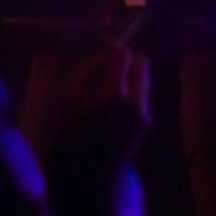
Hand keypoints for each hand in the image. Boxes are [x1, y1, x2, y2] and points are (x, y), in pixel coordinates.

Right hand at [22, 31, 149, 170]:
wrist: (86, 175)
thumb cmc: (70, 136)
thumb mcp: (68, 99)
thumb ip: (86, 70)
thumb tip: (102, 55)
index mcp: (116, 93)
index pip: (122, 54)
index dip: (113, 43)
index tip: (103, 40)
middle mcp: (137, 101)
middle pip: (142, 62)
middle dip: (127, 56)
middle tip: (110, 58)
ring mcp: (145, 113)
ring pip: (145, 79)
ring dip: (130, 73)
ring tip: (109, 79)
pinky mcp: (147, 123)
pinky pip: (143, 95)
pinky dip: (132, 89)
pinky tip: (113, 99)